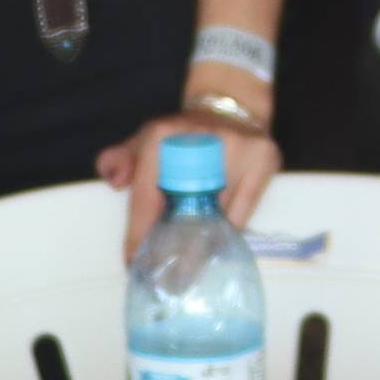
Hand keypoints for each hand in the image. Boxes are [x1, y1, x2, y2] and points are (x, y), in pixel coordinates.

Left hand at [110, 118, 284, 249]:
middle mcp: (201, 137)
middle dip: (173, 247)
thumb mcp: (143, 141)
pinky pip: (245, 211)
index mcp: (162, 134)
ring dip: (202, 244)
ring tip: (190, 266)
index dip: (139, 234)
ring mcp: (237, 147)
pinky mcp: (264, 158)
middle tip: (166, 275)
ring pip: (218, 216)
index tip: (134, 263)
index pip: (147, 195)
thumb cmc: (181, 135)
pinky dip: (229, 230)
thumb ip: (117, 160)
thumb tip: (115, 181)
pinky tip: (218, 243)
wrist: (229, 105)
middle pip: (184, 210)